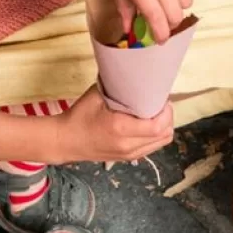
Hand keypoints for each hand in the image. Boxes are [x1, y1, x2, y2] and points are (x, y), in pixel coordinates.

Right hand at [52, 86, 173, 162]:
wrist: (64, 141)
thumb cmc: (79, 116)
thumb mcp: (96, 96)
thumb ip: (118, 88)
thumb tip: (135, 74)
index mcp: (121, 129)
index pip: (158, 126)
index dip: (166, 112)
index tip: (162, 99)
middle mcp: (128, 145)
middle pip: (164, 135)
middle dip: (168, 118)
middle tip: (161, 105)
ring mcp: (130, 155)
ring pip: (161, 143)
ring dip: (164, 127)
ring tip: (156, 114)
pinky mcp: (129, 158)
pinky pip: (152, 147)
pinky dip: (156, 136)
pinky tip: (149, 125)